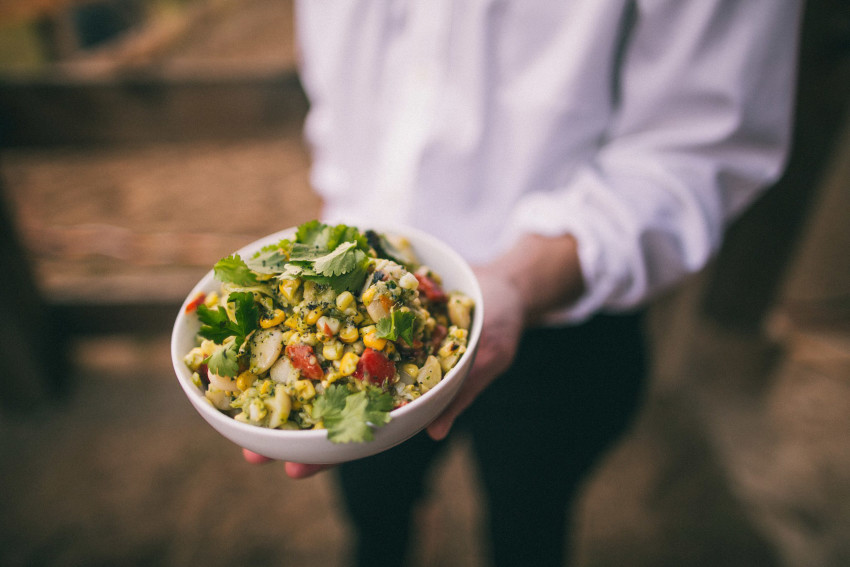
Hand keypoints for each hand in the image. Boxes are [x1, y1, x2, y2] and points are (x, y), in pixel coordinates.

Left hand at [243, 271, 524, 472]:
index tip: (295, 468)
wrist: (498, 280)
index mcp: (406, 395)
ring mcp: (372, 343)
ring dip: (285, 383)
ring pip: (323, 368)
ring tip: (240, 402)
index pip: (363, 429)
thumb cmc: (498, 320)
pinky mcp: (368, 307)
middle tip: (250, 453)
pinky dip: (302, 321)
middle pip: (330, 405)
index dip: (329, 451)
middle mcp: (382, 374)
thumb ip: (462, 391)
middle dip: (291, 429)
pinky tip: (270, 323)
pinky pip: (332, 316)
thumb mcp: (488, 354)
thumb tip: (435, 432)